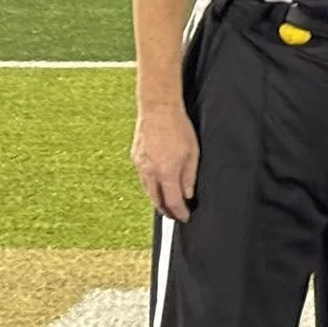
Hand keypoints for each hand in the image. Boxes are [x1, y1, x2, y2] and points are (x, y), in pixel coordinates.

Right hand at [132, 104, 199, 219]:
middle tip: (174, 215)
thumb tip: (188, 195)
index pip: (172, 202)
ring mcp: (140, 166)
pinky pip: (142, 177)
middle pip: (156, 200)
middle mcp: (150, 172)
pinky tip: (157, 183)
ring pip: (147, 190)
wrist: (158, 109)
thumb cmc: (179, 128)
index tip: (185, 217)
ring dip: (157, 199)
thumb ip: (190, 176)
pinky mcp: (135, 158)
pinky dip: (150, 184)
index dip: (179, 213)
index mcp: (167, 172)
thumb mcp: (193, 153)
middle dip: (166, 210)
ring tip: (166, 203)